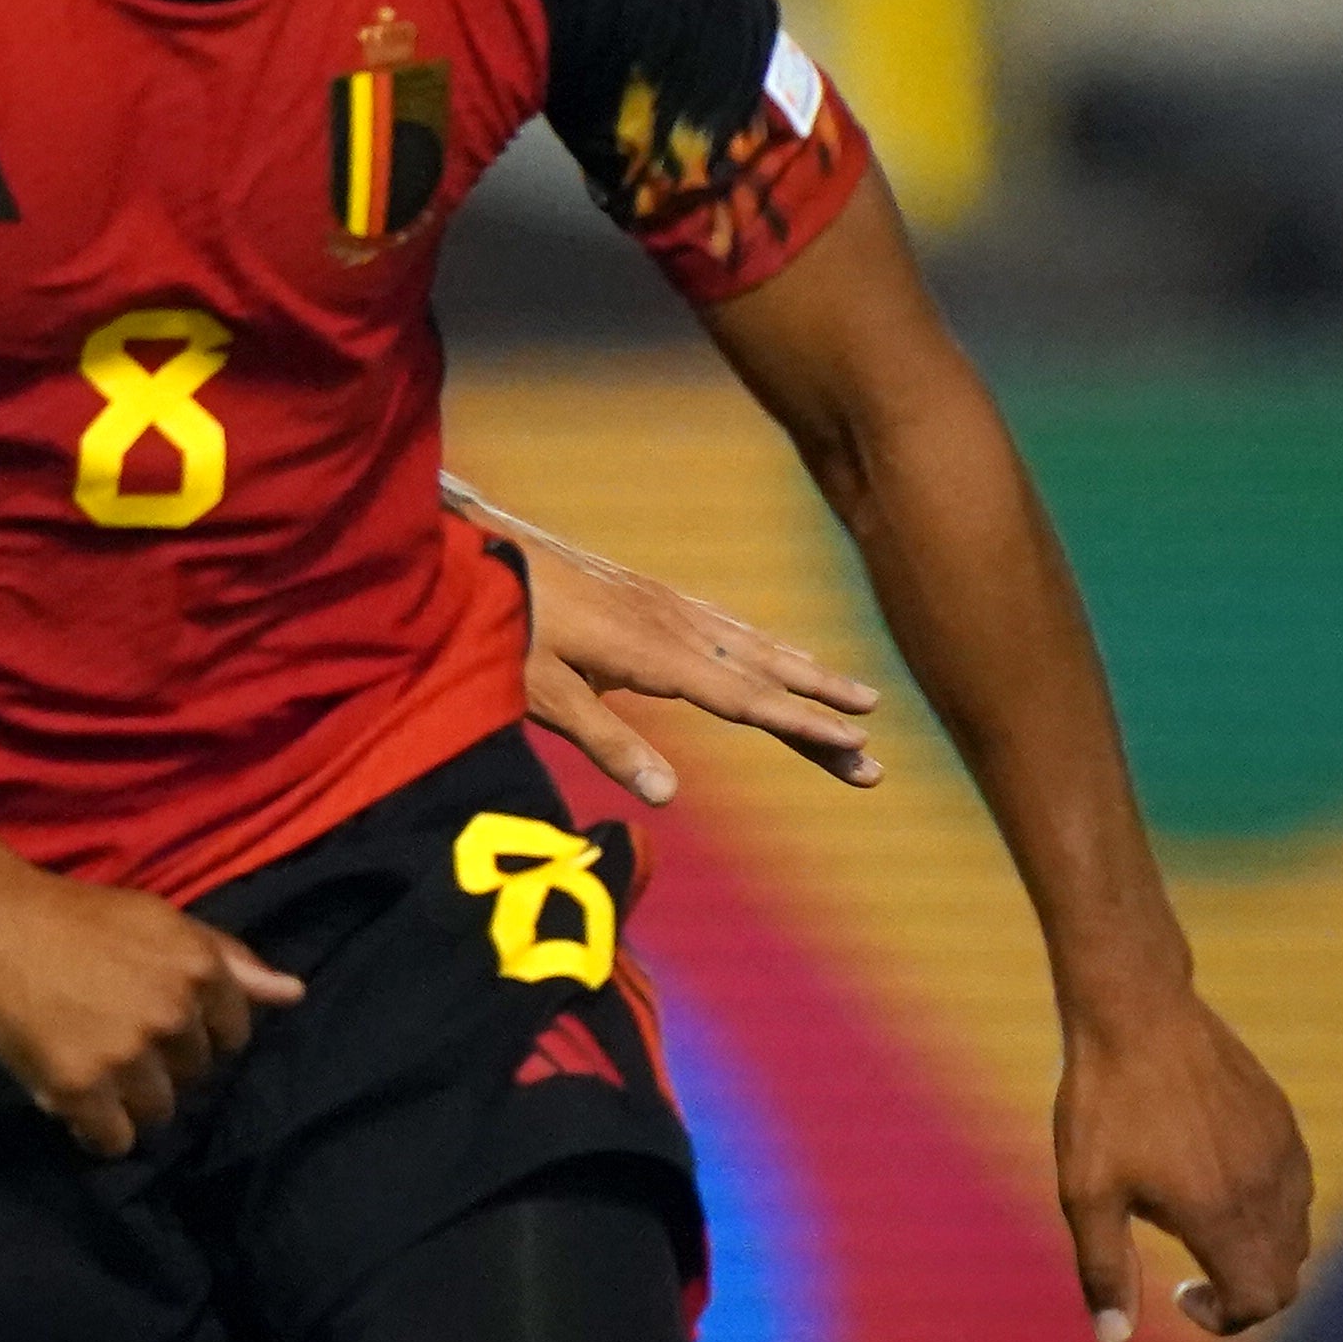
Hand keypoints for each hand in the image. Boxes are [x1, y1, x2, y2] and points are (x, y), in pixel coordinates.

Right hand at [0, 868, 306, 1157]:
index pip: (232, 1037)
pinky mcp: (81, 1088)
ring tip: (90, 1065)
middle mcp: (172, 1014)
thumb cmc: (71, 914)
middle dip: (160, 1063)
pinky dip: (94, 1128)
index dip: (194, 1032)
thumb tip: (296, 994)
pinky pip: (113, 1141)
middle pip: (194, 1076)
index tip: (155, 1020)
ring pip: (158, 1111)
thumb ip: (229, 959)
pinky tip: (73, 1098)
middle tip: (112, 1035)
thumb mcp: (158, 920)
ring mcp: (127, 1055)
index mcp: (198, 969)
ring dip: (128, 1098)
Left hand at [510, 527, 881, 805]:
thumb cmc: (498, 625)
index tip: (857, 747)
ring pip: (748, 642)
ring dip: (803, 674)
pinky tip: (773, 648)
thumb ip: (605, 741)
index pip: (744, 699)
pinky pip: (717, 619)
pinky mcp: (639, 590)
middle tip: (875, 751)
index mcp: (654, 653)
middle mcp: (668, 623)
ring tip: (857, 698)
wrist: (467, 545)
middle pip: (761, 672)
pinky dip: (758, 640)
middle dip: (820, 710)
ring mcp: (657, 601)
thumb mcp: (540, 691)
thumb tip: (669, 796)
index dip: (801, 726)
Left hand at [1054, 984, 1317, 1341]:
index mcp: (1222, 1217)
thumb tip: (1111, 1340)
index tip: (1183, 1297)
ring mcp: (1283, 1155)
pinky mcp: (1282, 1123)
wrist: (1134, 1013)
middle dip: (1243, 1291)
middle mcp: (1268, 1192)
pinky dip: (1264, 1206)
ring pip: (1292, 1232)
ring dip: (1254, 1248)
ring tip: (1187, 1215)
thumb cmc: (1102, 1103)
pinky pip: (1292, 1186)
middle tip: (1192, 1275)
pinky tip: (1207, 1175)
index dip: (1226, 1319)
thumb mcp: (1085, 1192)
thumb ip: (1104, 1269)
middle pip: (1282, 1276)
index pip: (1259, 1301)